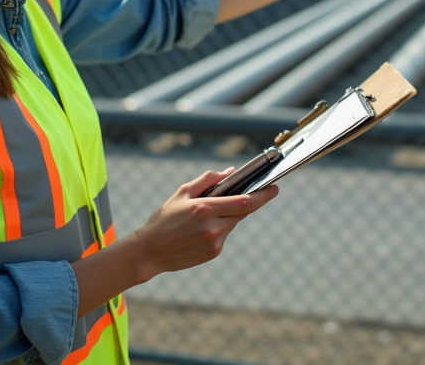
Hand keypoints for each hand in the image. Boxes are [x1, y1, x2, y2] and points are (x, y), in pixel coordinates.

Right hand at [130, 169, 278, 278]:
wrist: (149, 251)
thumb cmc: (164, 218)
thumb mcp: (182, 193)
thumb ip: (208, 180)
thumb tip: (230, 172)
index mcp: (205, 208)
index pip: (244, 202)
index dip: (262, 195)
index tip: (274, 188)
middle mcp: (213, 227)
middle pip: (243, 212)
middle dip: (251, 202)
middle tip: (256, 192)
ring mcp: (214, 242)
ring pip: (234, 223)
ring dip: (231, 214)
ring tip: (211, 212)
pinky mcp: (214, 253)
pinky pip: (225, 234)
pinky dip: (222, 226)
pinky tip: (203, 227)